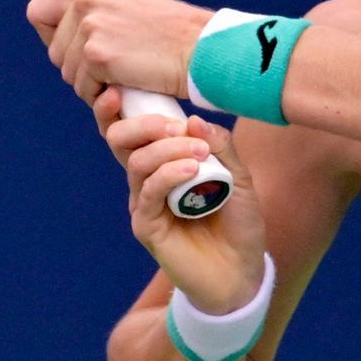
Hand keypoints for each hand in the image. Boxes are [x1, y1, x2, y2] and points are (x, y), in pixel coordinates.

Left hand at [26, 0, 211, 105]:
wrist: (198, 48)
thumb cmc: (169, 34)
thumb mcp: (125, 5)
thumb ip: (93, 11)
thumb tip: (60, 33)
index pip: (39, 11)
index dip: (51, 35)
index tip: (71, 47)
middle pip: (52, 49)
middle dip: (75, 65)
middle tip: (108, 67)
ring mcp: (89, 25)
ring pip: (67, 71)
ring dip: (91, 82)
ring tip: (122, 73)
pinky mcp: (96, 54)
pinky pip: (83, 88)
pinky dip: (102, 94)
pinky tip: (126, 83)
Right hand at [92, 90, 266, 311]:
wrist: (243, 270)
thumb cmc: (238, 221)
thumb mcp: (239, 175)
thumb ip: (219, 145)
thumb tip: (192, 120)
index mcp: (162, 162)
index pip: (130, 128)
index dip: (118, 108)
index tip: (122, 89)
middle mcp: (146, 180)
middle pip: (120, 140)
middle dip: (141, 123)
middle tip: (172, 123)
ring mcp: (144, 203)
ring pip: (137, 163)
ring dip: (166, 149)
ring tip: (198, 152)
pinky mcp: (147, 227)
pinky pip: (148, 192)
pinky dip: (167, 175)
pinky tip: (191, 169)